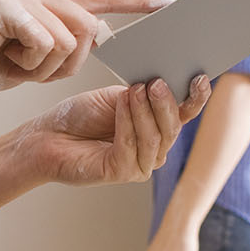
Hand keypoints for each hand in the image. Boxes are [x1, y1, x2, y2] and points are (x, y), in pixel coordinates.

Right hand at [0, 0, 166, 94]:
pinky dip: (29, 62)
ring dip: (46, 66)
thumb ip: (67, 43)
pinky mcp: (9, 6)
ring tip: (15, 60)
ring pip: (71, 40)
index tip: (174, 4)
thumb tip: (103, 38)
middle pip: (91, 29)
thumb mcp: (37, 57)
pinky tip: (5, 57)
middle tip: (32, 68)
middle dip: (69, 63)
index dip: (140, 1)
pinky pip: (46, 43)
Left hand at [14, 76, 207, 192]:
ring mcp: (140, 164)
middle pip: (172, 127)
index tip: (200, 77)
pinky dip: (127, 123)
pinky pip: (131, 147)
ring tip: (134, 90)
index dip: (196, 97)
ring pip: (155, 138)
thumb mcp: (118, 96)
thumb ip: (143, 93)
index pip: (185, 113)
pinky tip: (122, 104)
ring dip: (145, 112)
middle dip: (165, 104)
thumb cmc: (82, 115)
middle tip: (156, 82)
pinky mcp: (122, 173)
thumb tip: (164, 79)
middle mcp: (155, 148)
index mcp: (158, 126)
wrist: (50, 134)